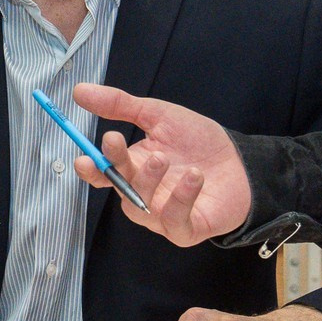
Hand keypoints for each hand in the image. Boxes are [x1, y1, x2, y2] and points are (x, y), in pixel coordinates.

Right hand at [67, 83, 252, 245]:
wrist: (242, 161)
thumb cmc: (199, 141)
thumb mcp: (159, 115)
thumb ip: (120, 104)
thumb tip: (79, 90)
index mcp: (132, 167)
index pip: (102, 174)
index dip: (90, 169)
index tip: (84, 157)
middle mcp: (143, 194)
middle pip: (118, 188)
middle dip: (115, 166)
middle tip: (117, 140)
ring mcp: (163, 215)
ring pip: (141, 207)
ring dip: (148, 181)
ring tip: (165, 157)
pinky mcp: (186, 230)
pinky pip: (174, 221)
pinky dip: (181, 198)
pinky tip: (194, 176)